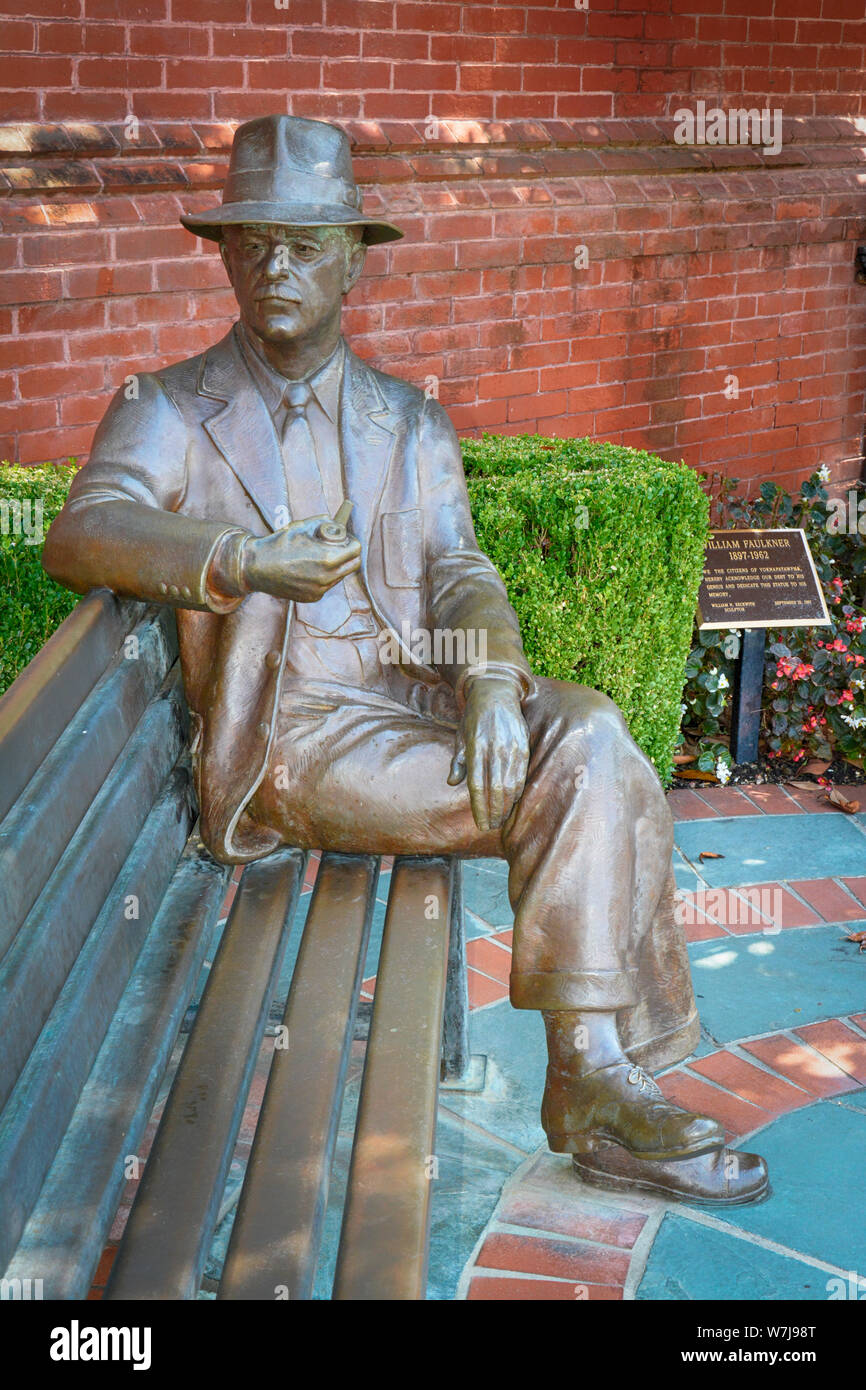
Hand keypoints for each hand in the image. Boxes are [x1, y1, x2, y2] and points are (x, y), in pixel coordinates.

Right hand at [241, 516, 360, 601]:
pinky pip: (326, 585)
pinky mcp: (312, 598)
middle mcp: (327, 578)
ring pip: (339, 576)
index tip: (345, 538)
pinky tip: (307, 568)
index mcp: (327, 559)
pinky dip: (323, 576)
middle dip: (348, 554)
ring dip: (335, 565)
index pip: (356, 550)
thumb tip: (335, 523)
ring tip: (317, 556)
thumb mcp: (302, 527)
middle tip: (339, 546)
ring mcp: (319, 590)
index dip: (351, 541)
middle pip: (353, 565)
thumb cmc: (279, 544)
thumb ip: (323, 523)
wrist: (256, 567)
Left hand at [448, 675, 529, 831]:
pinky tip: (513, 802)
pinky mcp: (523, 745)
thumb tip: (453, 782)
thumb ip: (458, 760)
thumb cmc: (474, 718)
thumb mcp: (460, 736)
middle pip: (495, 789)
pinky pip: (521, 774)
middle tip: (491, 826)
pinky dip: (518, 791)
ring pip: (510, 784)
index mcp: (475, 747)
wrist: (495, 692)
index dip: (479, 807)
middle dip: (494, 811)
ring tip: (501, 819)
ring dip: (507, 805)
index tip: (480, 823)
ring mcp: (510, 747)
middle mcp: (494, 748)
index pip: (477, 785)